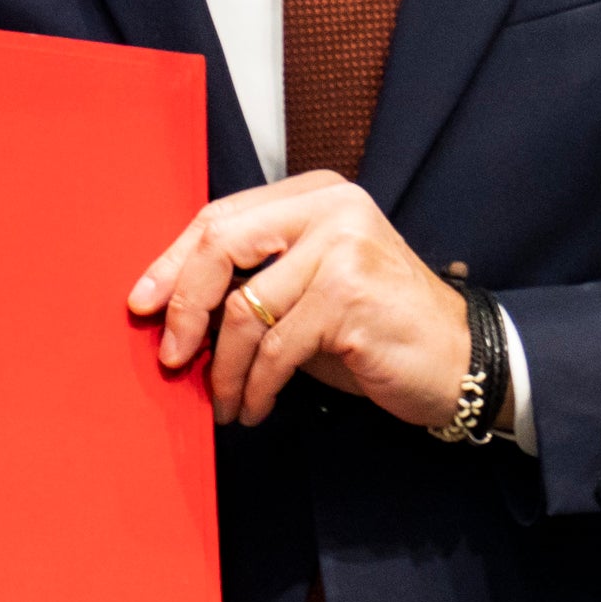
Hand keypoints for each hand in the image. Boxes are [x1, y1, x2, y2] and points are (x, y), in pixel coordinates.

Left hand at [127, 171, 470, 429]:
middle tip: (170, 356)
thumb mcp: (307, 287)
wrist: (460, 359)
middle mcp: (331, 210)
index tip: (140, 304)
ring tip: (222, 400)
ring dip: (222, 367)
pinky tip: (253, 407)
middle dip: (183, 310)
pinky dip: (255, 386)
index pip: (219, 219)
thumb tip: (166, 304)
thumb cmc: (374, 326)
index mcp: (315, 194)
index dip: (171, 264)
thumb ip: (253, 277)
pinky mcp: (351, 297)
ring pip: (243, 309)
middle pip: (221, 250)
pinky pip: (275, 349)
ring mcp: (344, 249)